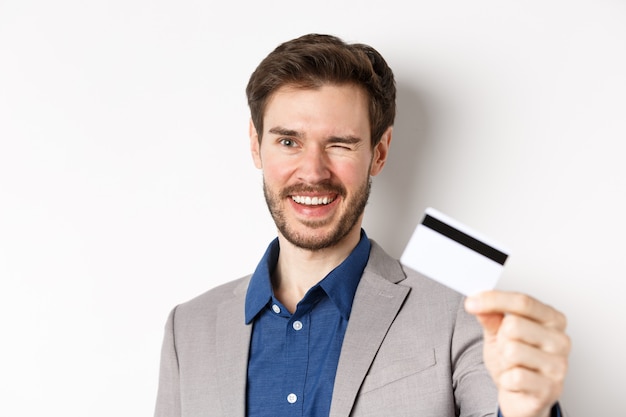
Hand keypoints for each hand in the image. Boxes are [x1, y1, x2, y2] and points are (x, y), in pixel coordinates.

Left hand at [465, 291, 569, 416]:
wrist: (521, 397)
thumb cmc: (513, 361)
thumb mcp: (498, 333)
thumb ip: (491, 317)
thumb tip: (478, 304)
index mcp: (552, 319)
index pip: (523, 301)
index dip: (494, 300)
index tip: (470, 303)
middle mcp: (561, 340)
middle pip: (514, 325)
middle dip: (500, 338)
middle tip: (505, 349)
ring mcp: (558, 365)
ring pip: (512, 351)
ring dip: (503, 360)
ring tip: (512, 366)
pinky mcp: (550, 388)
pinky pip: (514, 377)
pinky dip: (506, 379)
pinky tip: (515, 381)